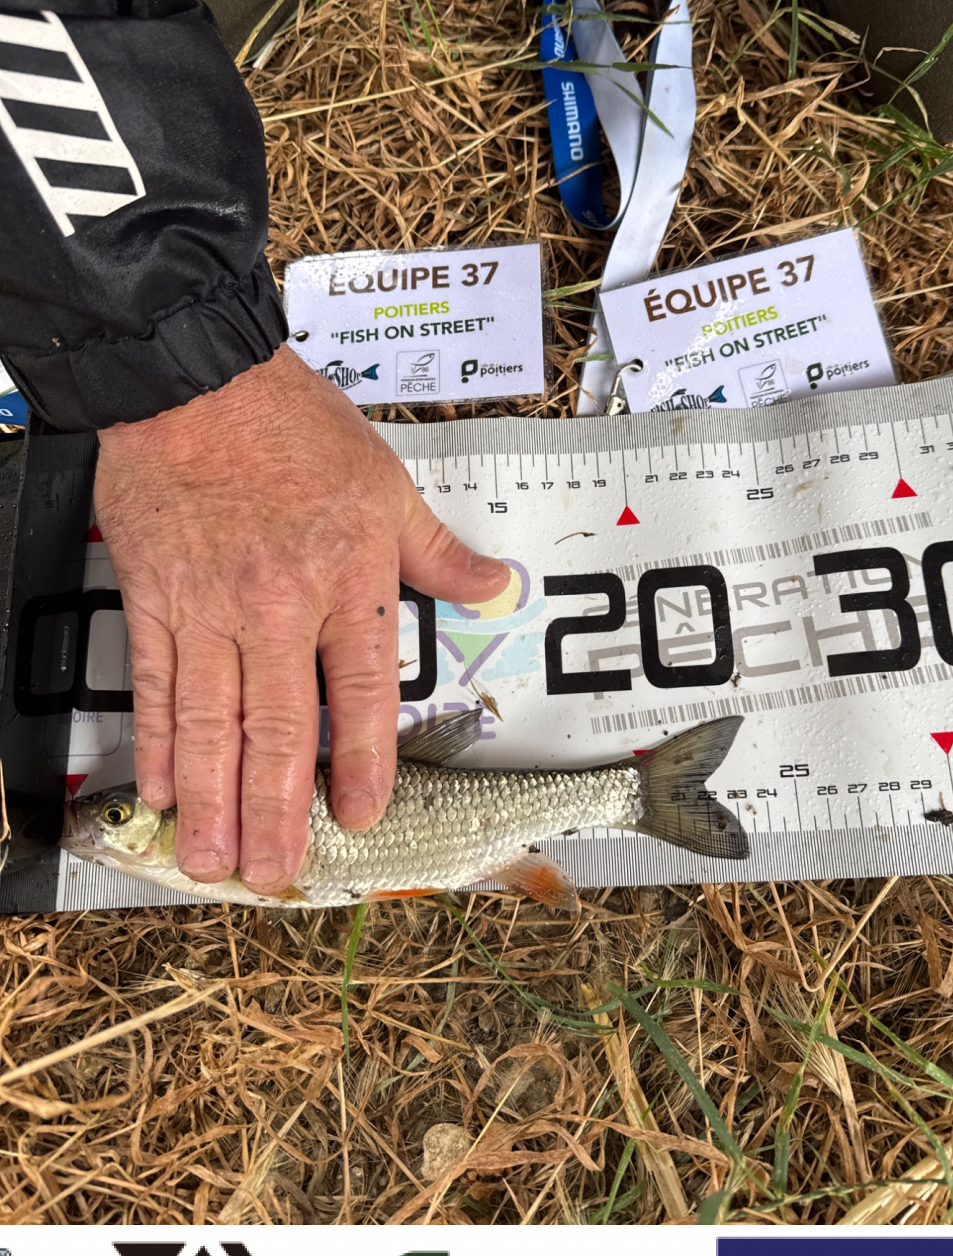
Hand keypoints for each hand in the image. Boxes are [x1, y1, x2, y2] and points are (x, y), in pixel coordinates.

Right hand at [93, 346, 508, 892]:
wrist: (196, 381)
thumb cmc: (291, 426)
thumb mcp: (386, 483)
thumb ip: (435, 551)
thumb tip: (495, 586)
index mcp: (344, 579)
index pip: (358, 692)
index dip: (357, 763)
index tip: (356, 815)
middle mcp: (275, 605)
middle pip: (275, 729)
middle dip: (274, 812)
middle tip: (273, 874)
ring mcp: (208, 608)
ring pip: (210, 724)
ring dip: (212, 800)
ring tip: (214, 858)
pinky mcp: (154, 599)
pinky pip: (157, 686)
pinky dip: (157, 743)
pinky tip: (159, 790)